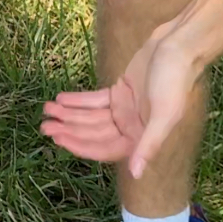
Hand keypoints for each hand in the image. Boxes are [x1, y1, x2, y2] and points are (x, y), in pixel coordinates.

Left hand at [40, 23, 200, 176]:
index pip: (105, 149)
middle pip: (93, 133)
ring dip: (69, 114)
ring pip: (91, 116)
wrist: (178, 47)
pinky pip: (95, 100)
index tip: (59, 140)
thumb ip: (149, 145)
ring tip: (46, 110)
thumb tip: (136, 174)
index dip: (81, 146)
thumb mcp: (165, 115)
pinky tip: (61, 99)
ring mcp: (125, 109)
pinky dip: (78, 100)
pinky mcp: (120, 91)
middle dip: (69, 129)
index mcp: (142, 137)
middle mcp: (131, 127)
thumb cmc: (175, 82)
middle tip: (44, 125)